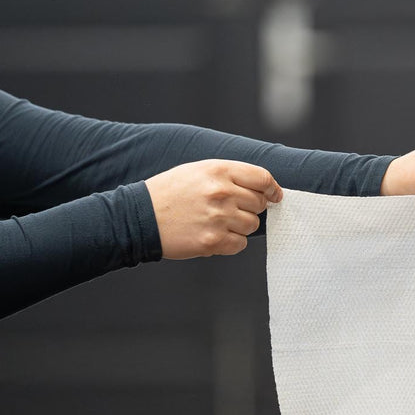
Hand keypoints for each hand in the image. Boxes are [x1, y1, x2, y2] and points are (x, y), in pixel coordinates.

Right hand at [145, 160, 282, 259]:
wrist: (140, 216)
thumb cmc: (171, 192)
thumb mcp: (199, 171)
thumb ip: (231, 176)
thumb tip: (265, 189)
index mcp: (219, 170)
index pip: (263, 178)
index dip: (272, 189)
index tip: (274, 196)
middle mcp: (222, 192)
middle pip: (259, 204)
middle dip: (250, 208)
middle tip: (230, 210)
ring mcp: (218, 217)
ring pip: (252, 225)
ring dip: (240, 226)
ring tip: (216, 222)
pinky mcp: (213, 240)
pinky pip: (241, 244)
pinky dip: (231, 242)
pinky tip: (213, 235)